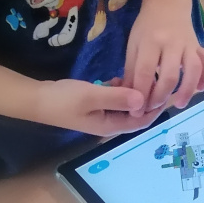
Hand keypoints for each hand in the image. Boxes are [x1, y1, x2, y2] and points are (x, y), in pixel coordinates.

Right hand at [33, 78, 161, 135]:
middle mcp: (108, 123)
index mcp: (110, 126)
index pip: (140, 121)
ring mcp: (100, 114)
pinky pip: (114, 99)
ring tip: (141, 76)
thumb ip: (117, 97)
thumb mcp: (92, 95)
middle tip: (156, 80)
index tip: (166, 92)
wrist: (37, 99)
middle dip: (146, 100)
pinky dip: (120, 90)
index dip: (155, 109)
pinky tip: (120, 77)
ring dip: (133, 93)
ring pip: (125, 105)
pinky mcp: (93, 105)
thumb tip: (142, 99)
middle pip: (135, 114)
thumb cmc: (64, 99)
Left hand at [124, 0, 203, 113]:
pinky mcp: (199, 46)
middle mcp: (171, 43)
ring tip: (179, 104)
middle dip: (161, 97)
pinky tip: (200, 88)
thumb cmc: (146, 26)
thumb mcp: (133, 45)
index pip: (145, 72)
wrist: (167, 3)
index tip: (136, 111)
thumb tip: (130, 98)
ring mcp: (188, 44)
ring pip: (192, 70)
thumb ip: (132, 71)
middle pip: (169, 75)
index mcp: (150, 42)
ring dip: (186, 90)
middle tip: (153, 108)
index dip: (141, 94)